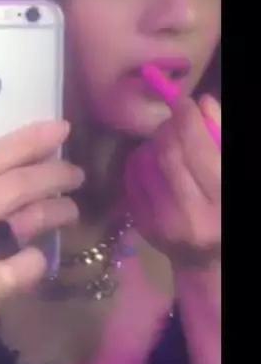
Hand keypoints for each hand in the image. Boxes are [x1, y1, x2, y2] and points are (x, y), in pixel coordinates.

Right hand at [0, 122, 83, 363]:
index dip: (24, 143)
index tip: (58, 129)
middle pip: (9, 188)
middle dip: (51, 174)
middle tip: (74, 172)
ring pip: (22, 223)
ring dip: (55, 211)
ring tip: (70, 208)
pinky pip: (22, 269)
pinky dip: (38, 260)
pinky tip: (40, 258)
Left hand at [124, 95, 220, 269]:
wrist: (210, 260)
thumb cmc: (225, 209)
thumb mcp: (232, 174)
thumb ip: (221, 137)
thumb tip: (203, 103)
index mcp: (221, 202)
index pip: (196, 149)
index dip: (187, 119)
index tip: (185, 102)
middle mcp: (190, 216)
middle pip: (167, 153)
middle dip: (169, 127)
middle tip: (175, 120)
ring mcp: (162, 224)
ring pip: (145, 163)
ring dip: (153, 143)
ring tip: (168, 142)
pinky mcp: (143, 226)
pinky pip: (132, 179)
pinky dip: (140, 162)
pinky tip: (154, 161)